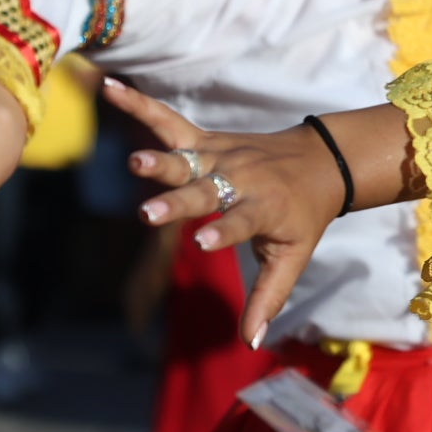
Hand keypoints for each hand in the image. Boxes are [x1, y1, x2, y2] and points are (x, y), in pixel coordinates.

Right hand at [101, 78, 340, 347]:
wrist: (321, 160)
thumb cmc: (304, 216)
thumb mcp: (294, 256)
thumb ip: (269, 298)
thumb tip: (251, 343)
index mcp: (263, 208)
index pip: (240, 223)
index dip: (224, 232)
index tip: (204, 242)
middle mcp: (240, 178)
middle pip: (205, 191)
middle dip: (179, 202)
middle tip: (149, 213)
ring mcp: (221, 155)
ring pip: (186, 156)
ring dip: (160, 158)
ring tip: (133, 161)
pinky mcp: (206, 139)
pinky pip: (168, 120)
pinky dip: (139, 104)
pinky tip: (109, 87)